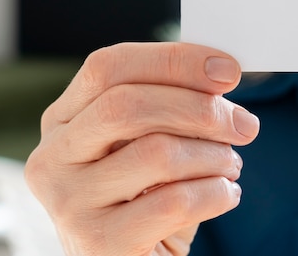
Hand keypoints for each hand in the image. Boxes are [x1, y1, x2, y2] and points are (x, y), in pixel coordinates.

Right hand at [25, 43, 259, 255]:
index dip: (174, 60)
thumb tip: (218, 73)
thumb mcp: (149, 143)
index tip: (228, 70)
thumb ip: (169, 105)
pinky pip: (175, 201)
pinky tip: (225, 194)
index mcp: (63, 121)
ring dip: (214, 156)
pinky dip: (216, 192)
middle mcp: (52, 158)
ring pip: (158, 153)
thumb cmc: (145, 196)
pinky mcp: (98, 244)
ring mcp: (69, 203)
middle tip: (245, 124)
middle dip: (200, 109)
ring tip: (229, 165)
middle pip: (128, 105)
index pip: (109, 67)